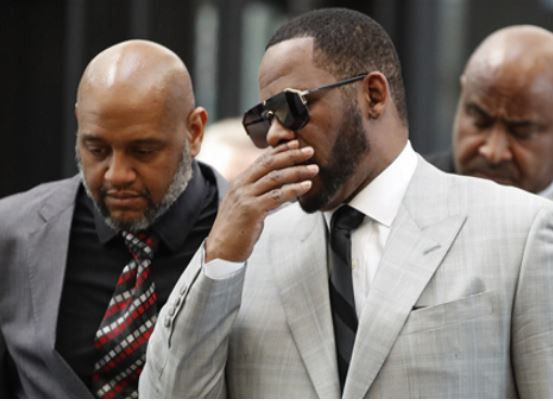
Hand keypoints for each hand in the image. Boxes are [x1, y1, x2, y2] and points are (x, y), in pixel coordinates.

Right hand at [204, 140, 318, 261]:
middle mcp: (241, 186)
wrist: (220, 251)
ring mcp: (245, 197)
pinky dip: (294, 189)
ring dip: (297, 171)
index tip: (295, 144)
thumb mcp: (245, 206)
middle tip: (309, 151)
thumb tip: (280, 188)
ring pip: (275, 178)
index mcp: (239, 182)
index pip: (261, 160)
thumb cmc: (235, 231)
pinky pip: (277, 196)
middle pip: (269, 164)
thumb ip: (259, 194)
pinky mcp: (252, 210)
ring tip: (313, 169)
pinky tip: (306, 186)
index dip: (280, 151)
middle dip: (291, 155)